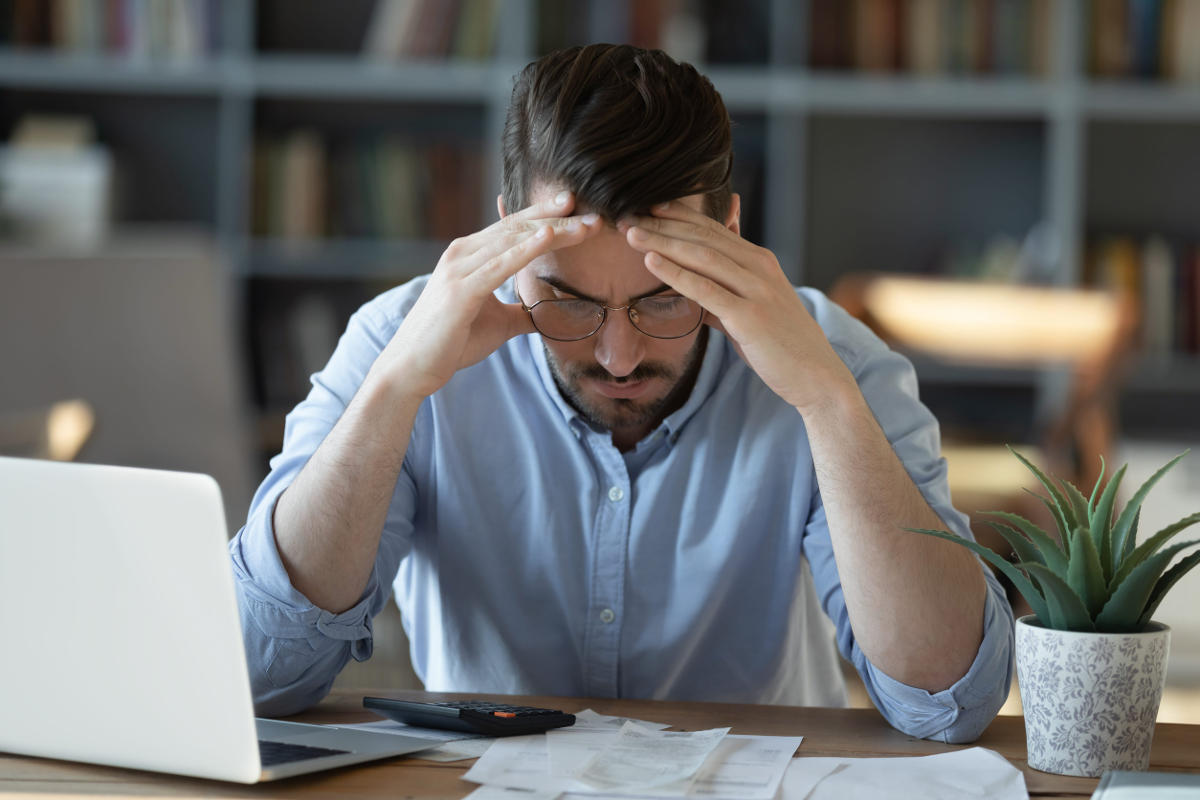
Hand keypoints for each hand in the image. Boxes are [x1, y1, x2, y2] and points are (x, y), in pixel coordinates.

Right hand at [376, 192, 601, 398]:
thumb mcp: (496, 323)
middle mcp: (463, 253)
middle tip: (594, 216)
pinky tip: (549, 236)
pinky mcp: (461, 290)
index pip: (514, 228)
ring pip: (514, 240)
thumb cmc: (450, 343)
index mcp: (469, 255)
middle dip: (558, 219)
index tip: (577, 209)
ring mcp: (460, 269)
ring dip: (553, 231)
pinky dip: (526, 249)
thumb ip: (520, 313)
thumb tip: (544, 316)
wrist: (411, 367)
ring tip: (584, 225)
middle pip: (518, 228)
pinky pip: (500, 265)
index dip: (546, 216)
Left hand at [623, 200, 855, 414]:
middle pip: (703, 237)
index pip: (713, 230)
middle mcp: (759, 267)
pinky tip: (652, 262)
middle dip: (663, 224)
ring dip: (664, 241)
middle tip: (627, 215)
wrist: (816, 376)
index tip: (648, 206)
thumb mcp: (752, 310)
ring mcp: (757, 290)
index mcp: (760, 261)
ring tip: (631, 232)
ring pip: (703, 256)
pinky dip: (677, 273)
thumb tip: (696, 290)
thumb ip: (725, 293)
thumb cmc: (781, 344)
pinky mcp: (750, 317)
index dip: (679, 216)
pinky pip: (707, 289)